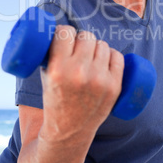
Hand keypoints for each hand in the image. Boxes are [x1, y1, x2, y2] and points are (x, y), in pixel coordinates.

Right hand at [40, 25, 123, 140]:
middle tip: (78, 50)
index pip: (65, 33)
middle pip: (86, 36)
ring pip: (102, 44)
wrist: (69, 131)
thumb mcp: (45, 76)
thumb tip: (61, 31)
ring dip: (95, 48)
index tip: (65, 38)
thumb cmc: (55, 99)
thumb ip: (52, 53)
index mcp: (58, 69)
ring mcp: (99, 80)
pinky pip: (117, 56)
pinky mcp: (114, 86)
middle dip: (81, 41)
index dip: (65, 33)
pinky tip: (104, 62)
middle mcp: (79, 73)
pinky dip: (110, 56)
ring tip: (89, 59)